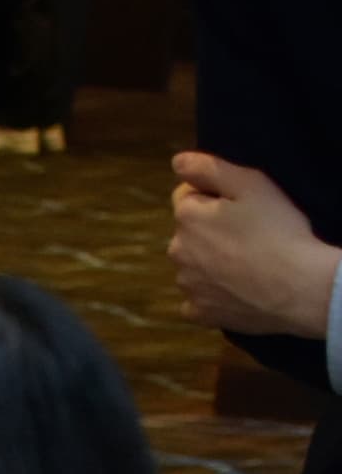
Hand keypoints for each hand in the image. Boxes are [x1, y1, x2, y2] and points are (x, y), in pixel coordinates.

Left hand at [172, 152, 341, 337]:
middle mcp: (177, 251)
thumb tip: (177, 161)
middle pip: (189, 232)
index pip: (186, 197)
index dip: (214, 196)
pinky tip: (237, 287)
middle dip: (210, 228)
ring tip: (248, 260)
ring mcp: (186, 285)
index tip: (241, 205)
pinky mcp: (199, 312)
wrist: (298, 287)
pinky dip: (212, 293)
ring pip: (193, 264)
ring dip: (211, 260)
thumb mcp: (251, 185)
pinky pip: (198, 298)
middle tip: (250, 233)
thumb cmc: (279, 230)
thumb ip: (210, 169)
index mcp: (187, 218)